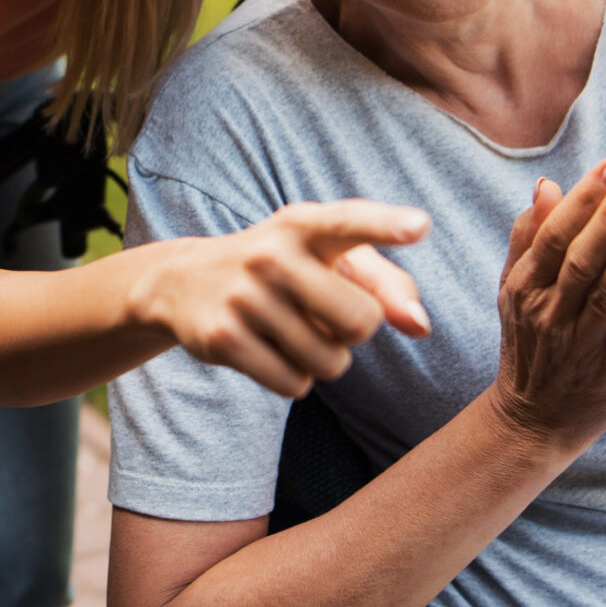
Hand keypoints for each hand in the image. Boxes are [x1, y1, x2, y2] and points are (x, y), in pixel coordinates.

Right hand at [136, 200, 430, 397]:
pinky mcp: (223, 338)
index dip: (386, 226)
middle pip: (361, 322)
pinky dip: (294, 378)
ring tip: (292, 330)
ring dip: (324, 359)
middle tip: (324, 314)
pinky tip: (268, 349)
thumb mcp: (329, 257)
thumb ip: (386, 284)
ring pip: (330, 362)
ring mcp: (244, 296)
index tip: (420, 226)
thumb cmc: (283, 267)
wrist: (184, 280)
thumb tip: (421, 325)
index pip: (349, 221)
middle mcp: (271, 254)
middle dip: (355, 332)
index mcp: (303, 225)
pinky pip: (295, 384)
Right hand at [491, 158, 605, 455]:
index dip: (586, 199)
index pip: (556, 234)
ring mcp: (578, 346)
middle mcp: (548, 314)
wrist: (533, 419)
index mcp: (525, 288)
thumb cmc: (529, 342)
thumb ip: (530, 238)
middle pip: (582, 258)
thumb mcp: (516, 289)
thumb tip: (546, 185)